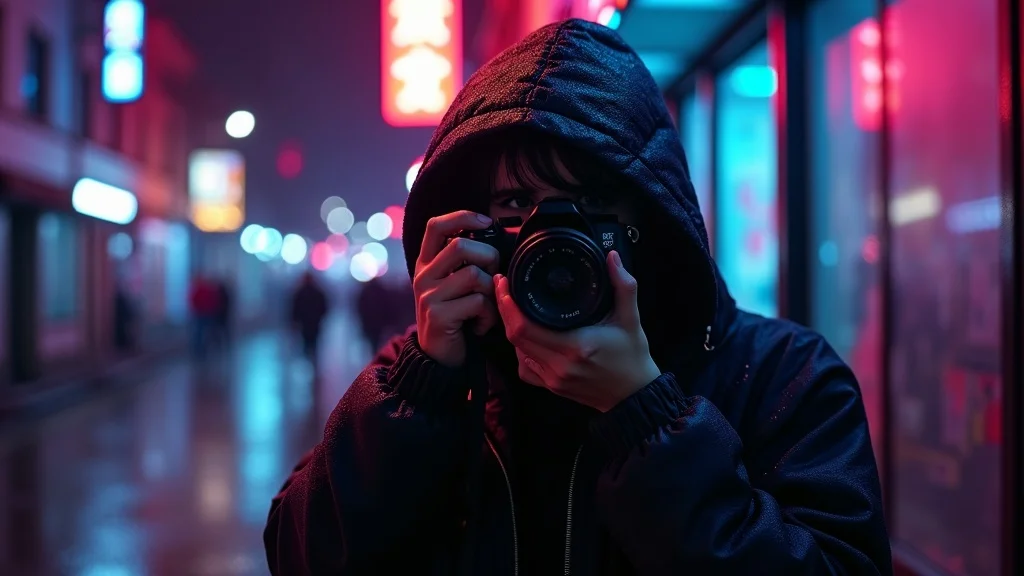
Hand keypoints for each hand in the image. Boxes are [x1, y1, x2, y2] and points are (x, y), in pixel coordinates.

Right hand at [413, 211, 500, 366]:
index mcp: (427, 263)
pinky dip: (488, 315)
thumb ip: (466, 263)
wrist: (438, 358)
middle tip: (493, 278)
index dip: (462, 216)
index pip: (436, 226)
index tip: (486, 221)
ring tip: (487, 309)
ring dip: (490, 292)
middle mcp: (423, 276)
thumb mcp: (455, 285)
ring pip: (473, 275)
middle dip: (488, 257)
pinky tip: (481, 326)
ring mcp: (428, 296)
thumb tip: (495, 238)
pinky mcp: (438, 316)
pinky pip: (477, 303)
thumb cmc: (456, 318)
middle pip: (460, 246)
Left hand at [494, 251, 660, 411]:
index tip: (504, 283)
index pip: (525, 327)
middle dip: (504, 309)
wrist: (635, 395)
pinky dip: (521, 351)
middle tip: (503, 287)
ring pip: (517, 352)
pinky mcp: (552, 387)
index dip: (508, 304)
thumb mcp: (631, 318)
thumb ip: (624, 285)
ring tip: (512, 307)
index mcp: (575, 346)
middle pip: (515, 337)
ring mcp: (553, 379)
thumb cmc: (633, 357)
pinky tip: (527, 337)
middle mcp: (559, 365)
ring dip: (512, 329)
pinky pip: (525, 368)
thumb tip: (612, 257)